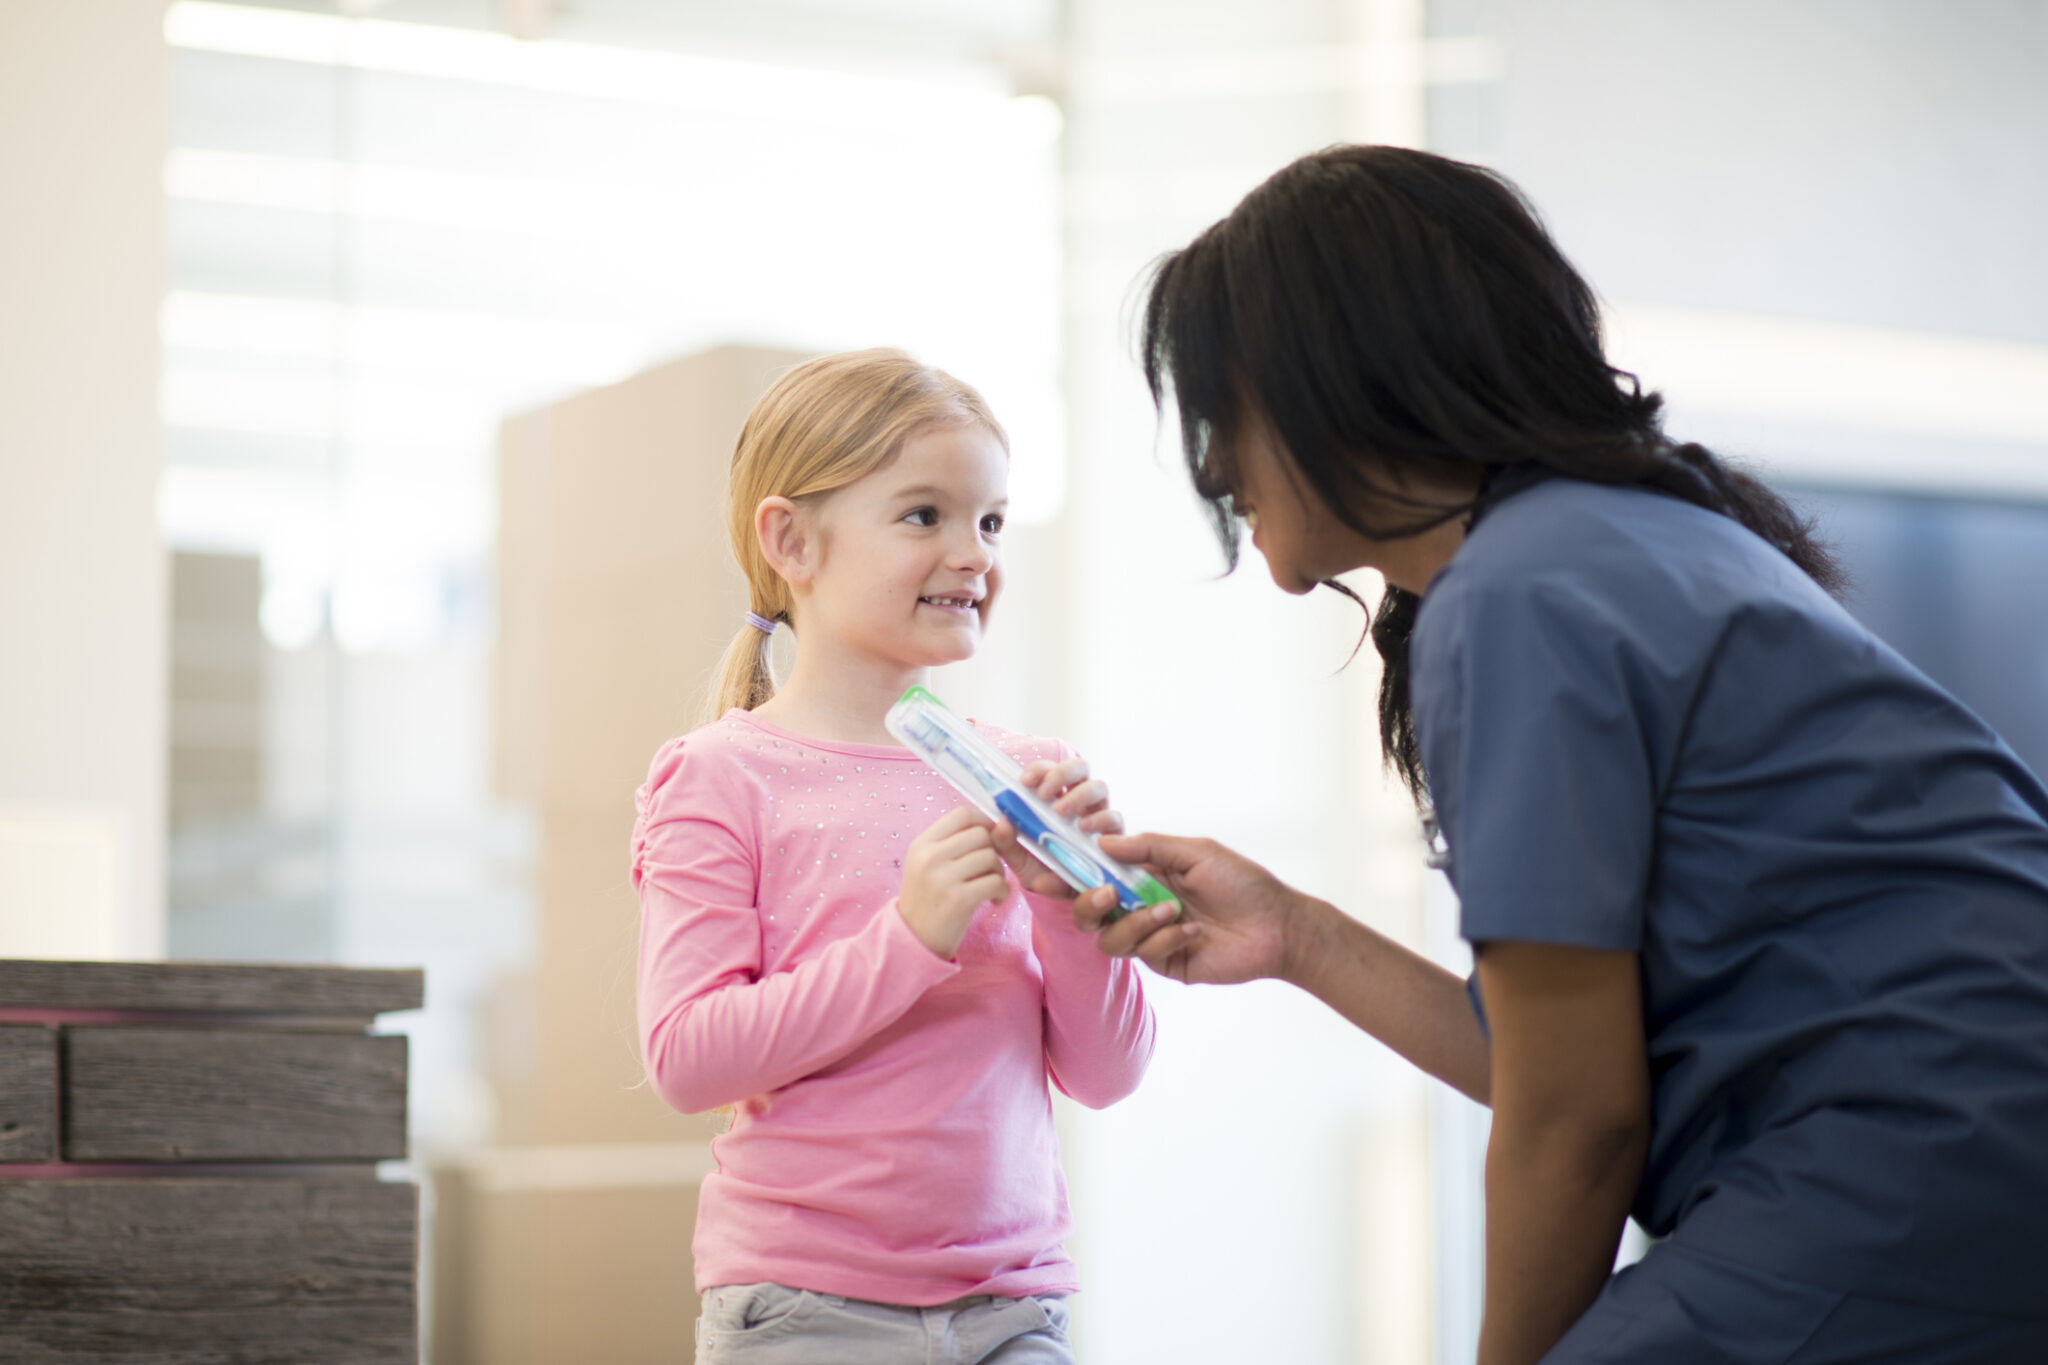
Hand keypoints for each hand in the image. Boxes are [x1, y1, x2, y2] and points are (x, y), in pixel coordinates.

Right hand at [898, 805, 1010, 959]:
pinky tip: (994, 901)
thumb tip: (1000, 824)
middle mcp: (929, 857)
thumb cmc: (929, 898)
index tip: (989, 839)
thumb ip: (955, 843)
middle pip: (981, 835)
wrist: (913, 939)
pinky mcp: (958, 900)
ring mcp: (942, 878)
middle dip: (994, 851)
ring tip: (989, 888)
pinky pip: (996, 882)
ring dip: (999, 873)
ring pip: (991, 857)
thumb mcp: (929, 864)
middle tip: (988, 871)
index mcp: (922, 844)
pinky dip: (1003, 892)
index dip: (984, 822)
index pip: (962, 814)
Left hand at [989, 756, 1125, 900]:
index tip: (1025, 782)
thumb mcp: (1018, 859)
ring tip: (1060, 812)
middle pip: (1079, 767)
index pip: (1050, 770)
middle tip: (1043, 794)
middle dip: (1062, 773)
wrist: (1062, 895)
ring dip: (1079, 794)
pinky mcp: (1114, 834)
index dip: (1040, 769)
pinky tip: (1083, 829)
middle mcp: (1079, 800)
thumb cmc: (1040, 869)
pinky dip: (1098, 819)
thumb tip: (1002, 823)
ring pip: (1098, 786)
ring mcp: (1098, 814)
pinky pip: (1113, 817)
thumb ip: (1006, 843)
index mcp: (1054, 797)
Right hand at [1078, 832, 1306, 985]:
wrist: (1278, 926)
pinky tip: (1193, 931)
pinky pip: (1143, 954)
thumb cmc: (1241, 882)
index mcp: (1143, 874)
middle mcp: (1139, 905)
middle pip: (1089, 911)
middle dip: (1089, 903)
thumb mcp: (1195, 852)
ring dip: (1136, 923)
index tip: (1049, 870)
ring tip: (1172, 912)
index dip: (1069, 873)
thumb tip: (1102, 844)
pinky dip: (1164, 939)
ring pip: (1110, 938)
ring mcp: (1150, 937)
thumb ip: (1148, 848)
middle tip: (1107, 894)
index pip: (1096, 873)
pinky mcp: (1164, 962)